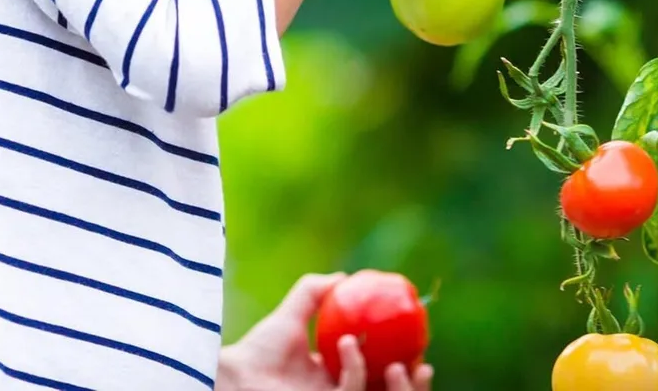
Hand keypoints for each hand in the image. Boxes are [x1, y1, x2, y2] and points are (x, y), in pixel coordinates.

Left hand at [215, 273, 433, 390]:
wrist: (234, 376)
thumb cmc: (257, 349)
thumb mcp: (291, 315)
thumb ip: (314, 293)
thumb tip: (344, 277)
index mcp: (334, 382)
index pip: (378, 379)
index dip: (404, 368)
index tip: (420, 344)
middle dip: (413, 390)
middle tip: (422, 363)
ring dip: (395, 387)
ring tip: (395, 361)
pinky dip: (355, 369)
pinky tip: (348, 343)